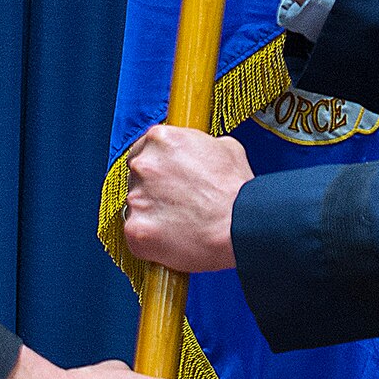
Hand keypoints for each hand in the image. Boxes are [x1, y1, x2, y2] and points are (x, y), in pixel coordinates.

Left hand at [124, 125, 252, 273]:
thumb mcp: (225, 147)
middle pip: (136, 178)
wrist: (242, 226)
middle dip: (153, 190)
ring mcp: (136, 198)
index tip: (165, 177)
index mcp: (160, 140)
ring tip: (180, 222)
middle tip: (177, 201)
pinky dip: (151, 239)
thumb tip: (194, 151)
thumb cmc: (237, 191)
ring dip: (152, 214)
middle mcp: (143, 165)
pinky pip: (135, 234)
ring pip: (135, 207)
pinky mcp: (136, 230)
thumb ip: (198, 144)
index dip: (157, 166)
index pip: (143, 149)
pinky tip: (173, 238)